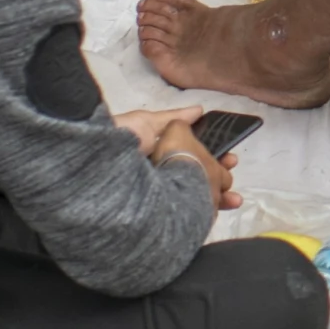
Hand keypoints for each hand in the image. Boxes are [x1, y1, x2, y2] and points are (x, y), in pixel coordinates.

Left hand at [119, 106, 240, 210]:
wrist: (96, 166)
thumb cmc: (123, 140)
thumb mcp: (148, 123)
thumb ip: (175, 119)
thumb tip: (200, 110)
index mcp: (161, 158)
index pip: (194, 161)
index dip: (214, 161)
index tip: (231, 159)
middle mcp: (162, 178)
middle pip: (197, 181)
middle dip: (220, 182)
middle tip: (232, 180)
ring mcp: (160, 198)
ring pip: (193, 200)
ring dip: (216, 200)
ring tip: (233, 200)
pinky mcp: (156, 216)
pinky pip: (182, 217)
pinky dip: (201, 215)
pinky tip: (215, 212)